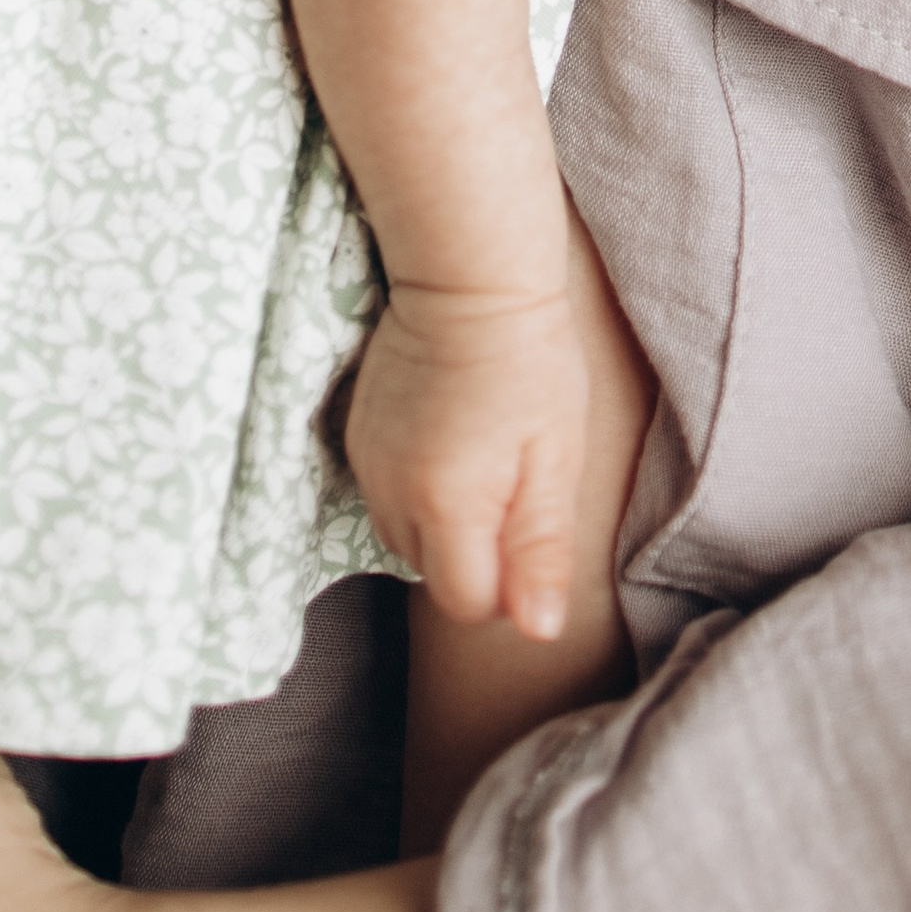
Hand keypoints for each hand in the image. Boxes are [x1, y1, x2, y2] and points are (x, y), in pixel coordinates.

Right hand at [347, 283, 585, 641]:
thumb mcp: (556, 456)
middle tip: (513, 481)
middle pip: (433, 575)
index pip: (468, 603)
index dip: (507, 584)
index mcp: (448, 506)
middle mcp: (392, 496)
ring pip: (405, 540)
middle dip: (475, 553)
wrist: (466, 279)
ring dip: (443, 524)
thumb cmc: (529, 362)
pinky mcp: (354, 440)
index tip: (530, 529)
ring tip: (481, 458)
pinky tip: (448, 442)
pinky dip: (415, 490)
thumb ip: (541, 550)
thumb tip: (538, 632)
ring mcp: (366, 466)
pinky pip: (385, 499)